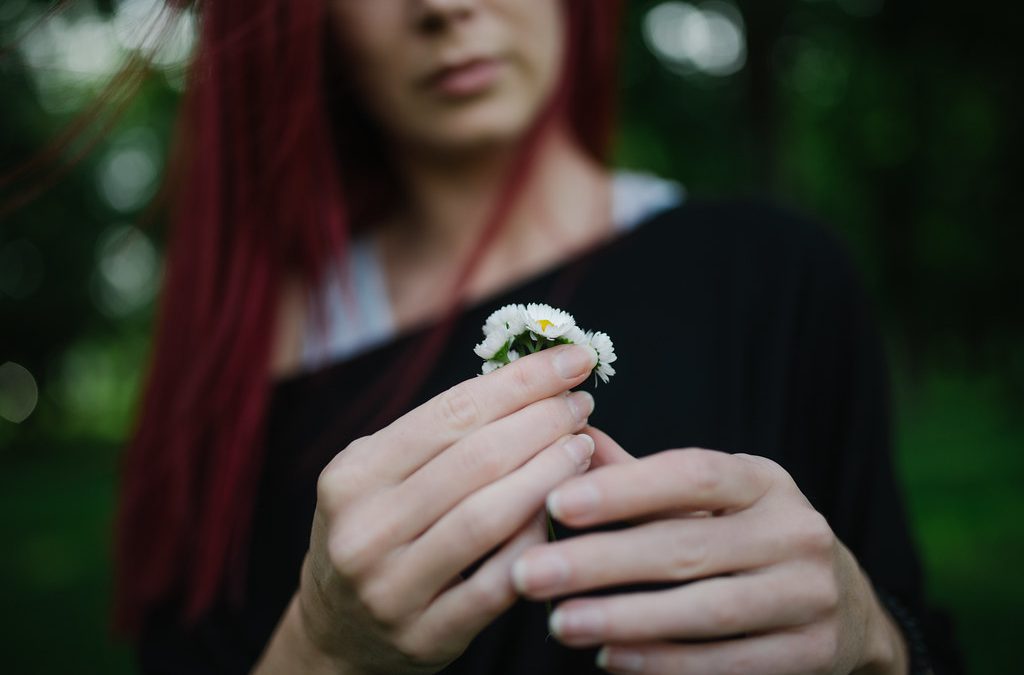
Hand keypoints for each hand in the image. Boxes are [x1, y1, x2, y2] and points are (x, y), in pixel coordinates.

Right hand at [296, 345, 598, 674]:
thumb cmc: (377, 532)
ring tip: (583, 446)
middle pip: (475, 459)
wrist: (339, 631)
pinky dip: (535, 541)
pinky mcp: (426, 635)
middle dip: (542, 421)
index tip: (572, 357)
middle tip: (582, 402)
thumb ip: (437, 435)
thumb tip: (527, 376)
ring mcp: (391, 588)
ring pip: (487, 518)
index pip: (451, 411)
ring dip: (548, 473)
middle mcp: (364, 529)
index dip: (521, 381)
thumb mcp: (379, 477)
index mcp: (352, 476)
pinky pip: (496, 583)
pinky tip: (564, 511)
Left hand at [511, 428, 907, 674]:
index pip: (692, 474)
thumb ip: (639, 476)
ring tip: (560, 622)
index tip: (556, 502)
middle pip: (687, 546)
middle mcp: (795, 532)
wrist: (846, 605)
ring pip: (706, 610)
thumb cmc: (749, 537)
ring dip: (625, 619)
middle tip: (530, 573)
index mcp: (764, 481)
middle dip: (600, 562)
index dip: (624, 488)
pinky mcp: (812, 653)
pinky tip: (610, 657)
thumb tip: (571, 439)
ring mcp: (810, 596)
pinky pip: (727, 662)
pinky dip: (664, 662)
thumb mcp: (710, 498)